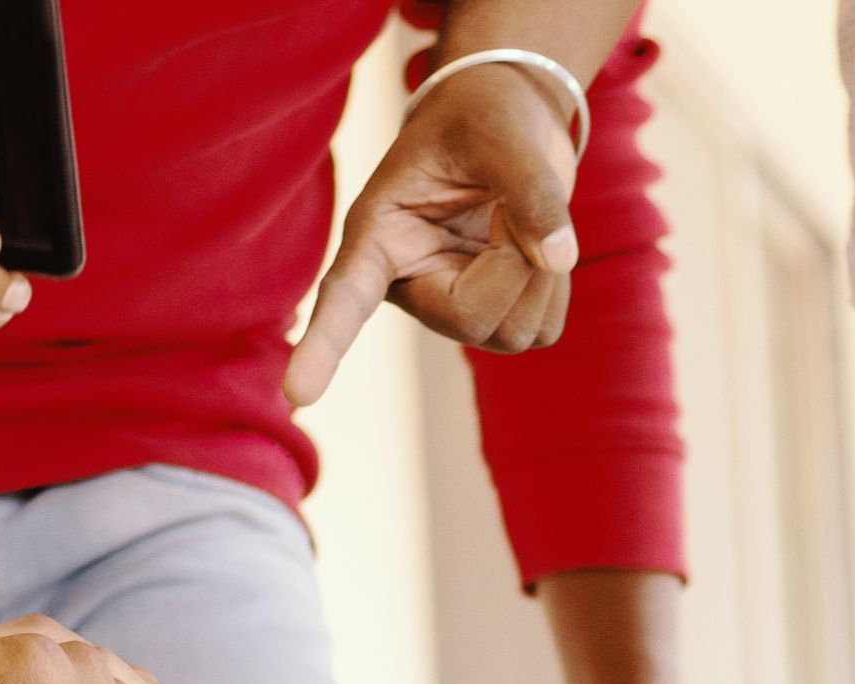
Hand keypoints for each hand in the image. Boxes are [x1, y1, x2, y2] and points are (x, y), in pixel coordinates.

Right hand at [286, 59, 580, 404]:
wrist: (505, 125)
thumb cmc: (482, 118)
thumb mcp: (500, 130)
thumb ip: (530, 187)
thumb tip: (558, 259)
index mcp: (380, 235)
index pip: (346, 297)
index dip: (324, 346)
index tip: (296, 394)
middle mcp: (409, 284)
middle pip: (469, 320)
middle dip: (514, 263)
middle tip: (511, 206)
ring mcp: (453, 309)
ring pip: (514, 332)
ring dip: (541, 272)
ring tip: (516, 217)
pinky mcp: (497, 321)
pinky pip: (544, 329)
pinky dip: (555, 285)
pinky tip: (530, 244)